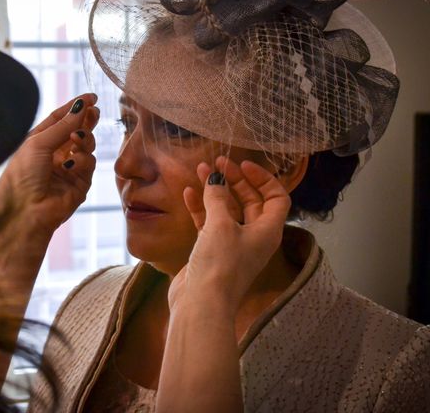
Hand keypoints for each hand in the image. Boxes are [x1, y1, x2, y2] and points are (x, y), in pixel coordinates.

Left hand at [0, 93, 98, 238]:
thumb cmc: (21, 177)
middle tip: (95, 111)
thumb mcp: (38, 143)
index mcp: (38, 143)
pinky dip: (83, 160)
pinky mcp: (80, 184)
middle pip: (76, 131)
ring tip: (77, 138)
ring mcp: (68, 169)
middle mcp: (54, 155)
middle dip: (86, 120)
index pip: (60, 120)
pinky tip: (71, 164)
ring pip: (87, 146)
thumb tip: (81, 106)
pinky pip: (89, 164)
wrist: (24, 213)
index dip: (74, 107)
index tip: (90, 97)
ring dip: (84, 138)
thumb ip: (63, 125)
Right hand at [169, 157, 290, 315]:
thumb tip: (215, 178)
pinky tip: (188, 193)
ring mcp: (232, 244)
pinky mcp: (211, 251)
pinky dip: (200, 207)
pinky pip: (208, 223)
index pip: (277, 197)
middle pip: (250, 201)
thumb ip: (217, 197)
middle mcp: (253, 236)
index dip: (263, 178)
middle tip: (217, 162)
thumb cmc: (220, 264)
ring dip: (215, 190)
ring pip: (227, 210)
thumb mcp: (221, 225)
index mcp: (267, 231)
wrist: (201, 303)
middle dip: (234, 180)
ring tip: (200, 170)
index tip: (243, 164)